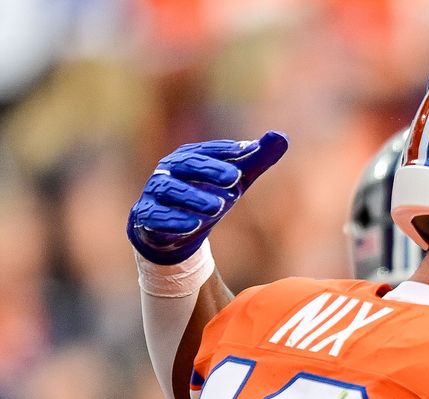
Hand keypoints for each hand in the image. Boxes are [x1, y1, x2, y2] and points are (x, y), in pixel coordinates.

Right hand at [128, 131, 288, 264]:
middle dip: (211, 171)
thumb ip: (256, 159)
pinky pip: (157, 216)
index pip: (208, 150)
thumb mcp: (235, 180)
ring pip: (172, 190)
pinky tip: (193, 226)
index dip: (226, 151)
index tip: (249, 152)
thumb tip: (282, 137)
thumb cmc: (207, 196)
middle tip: (235, 179)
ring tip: (219, 207)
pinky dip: (175, 221)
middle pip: (188, 165)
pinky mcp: (147, 216)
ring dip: (195, 197)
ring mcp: (155, 192)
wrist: (175, 231)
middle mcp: (168, 170)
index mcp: (188, 157)